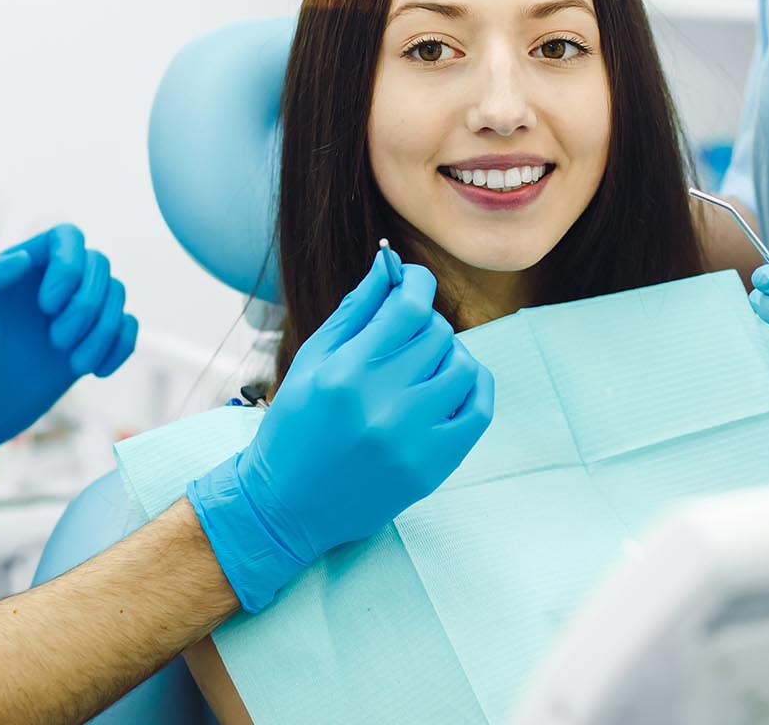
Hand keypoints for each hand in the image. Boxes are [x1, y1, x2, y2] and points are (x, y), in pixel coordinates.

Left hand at [0, 224, 137, 455]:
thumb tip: (25, 258)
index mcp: (22, 266)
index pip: (68, 237)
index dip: (70, 264)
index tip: (47, 305)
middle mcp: (52, 284)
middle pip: (99, 265)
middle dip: (87, 305)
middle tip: (55, 342)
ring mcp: (73, 315)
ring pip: (117, 295)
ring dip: (104, 329)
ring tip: (75, 364)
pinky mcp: (87, 345)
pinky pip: (126, 329)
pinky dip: (121, 346)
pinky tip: (96, 372)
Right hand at [188, 250, 494, 611]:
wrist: (288, 505)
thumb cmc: (294, 425)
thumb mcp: (312, 359)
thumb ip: (356, 309)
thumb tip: (390, 263)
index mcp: (347, 372)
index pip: (409, 306)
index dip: (416, 282)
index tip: (411, 281)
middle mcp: (384, 405)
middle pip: (437, 333)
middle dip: (423, 322)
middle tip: (403, 334)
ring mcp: (413, 439)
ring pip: (462, 365)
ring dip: (447, 353)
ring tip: (423, 363)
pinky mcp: (433, 466)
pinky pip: (479, 409)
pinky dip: (472, 384)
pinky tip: (449, 383)